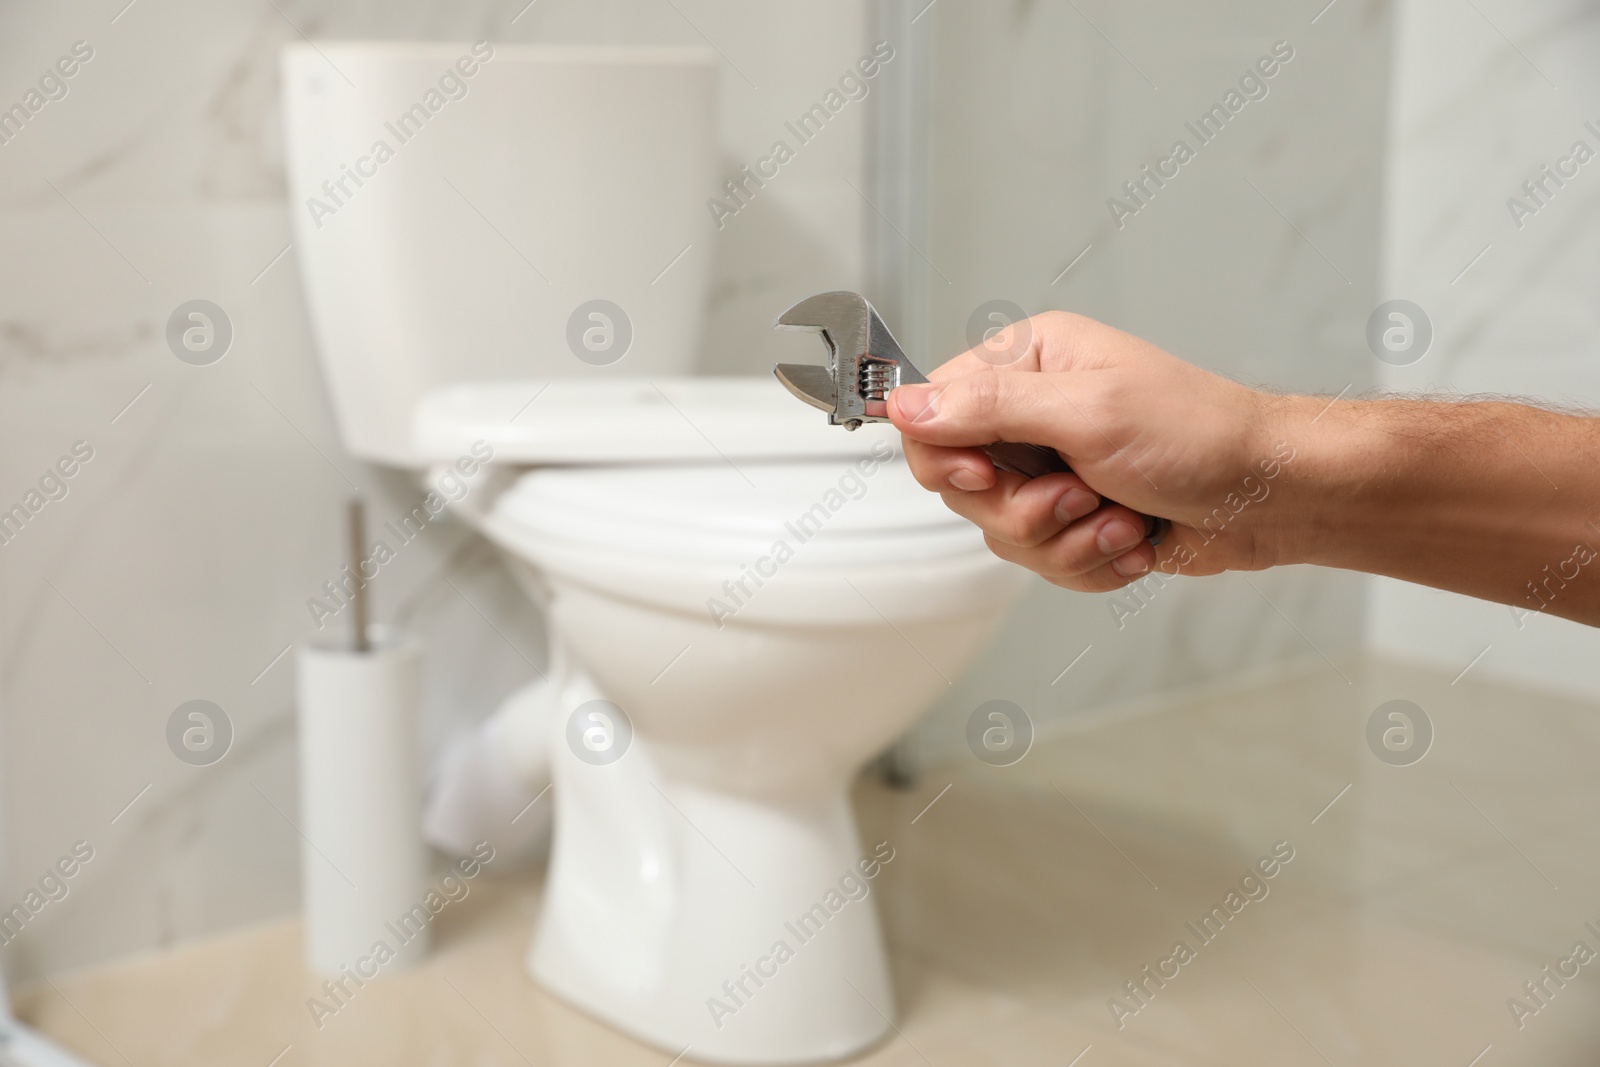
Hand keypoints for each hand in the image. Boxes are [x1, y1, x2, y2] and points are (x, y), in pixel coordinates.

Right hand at [888, 311, 1292, 592]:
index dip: (949, 459)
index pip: (932, 412)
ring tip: (1120, 517)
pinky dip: (1089, 562)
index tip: (991, 478)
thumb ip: (988, 408)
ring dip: (1067, 541)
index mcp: (1028, 362)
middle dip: (1024, 511)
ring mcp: (1051, 469)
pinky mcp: (1074, 517)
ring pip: (1001, 532)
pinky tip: (1131, 538)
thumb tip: (904, 402)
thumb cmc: (1202, 436)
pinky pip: (1041, 561)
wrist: (1271, 495)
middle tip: (1080, 495)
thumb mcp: (1088, 413)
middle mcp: (1032, 413)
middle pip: (961, 486)